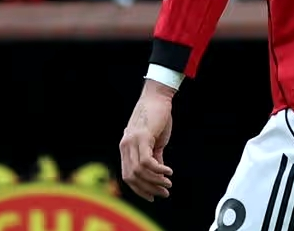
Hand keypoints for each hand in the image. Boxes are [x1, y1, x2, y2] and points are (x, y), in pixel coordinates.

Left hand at [119, 80, 174, 200]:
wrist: (158, 96)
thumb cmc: (157, 117)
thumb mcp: (155, 141)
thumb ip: (155, 157)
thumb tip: (158, 174)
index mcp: (126, 148)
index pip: (128, 176)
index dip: (139, 189)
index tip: (153, 197)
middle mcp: (125, 146)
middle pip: (132, 177)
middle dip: (148, 189)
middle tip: (164, 193)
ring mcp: (131, 142)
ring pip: (139, 171)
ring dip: (155, 181)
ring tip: (168, 184)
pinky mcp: (141, 137)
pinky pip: (147, 162)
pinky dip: (158, 170)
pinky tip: (168, 172)